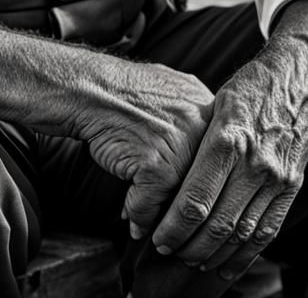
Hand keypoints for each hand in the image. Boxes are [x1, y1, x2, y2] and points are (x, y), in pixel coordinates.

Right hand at [75, 62, 215, 238]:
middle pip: (204, 181)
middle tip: (168, 220)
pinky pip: (150, 208)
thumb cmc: (121, 91)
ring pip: (180, 201)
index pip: (217, 156)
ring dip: (162, 217)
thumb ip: (187, 117)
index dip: (197, 178)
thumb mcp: (168, 89)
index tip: (182, 190)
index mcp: (208, 104)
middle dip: (183, 204)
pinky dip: (137, 214)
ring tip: (144, 218)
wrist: (89, 87)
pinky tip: (127, 211)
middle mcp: (203, 125)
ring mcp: (182, 146)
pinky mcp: (158, 167)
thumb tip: (192, 158)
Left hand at [147, 37, 307, 283]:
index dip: (174, 227)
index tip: (158, 237)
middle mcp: (254, 162)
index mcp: (227, 139)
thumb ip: (196, 141)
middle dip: (190, 245)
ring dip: (216, 255)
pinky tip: (229, 264)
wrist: (299, 74)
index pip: (196, 199)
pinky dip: (247, 254)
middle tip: (171, 252)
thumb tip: (164, 174)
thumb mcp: (214, 103)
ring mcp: (276, 177)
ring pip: (243, 233)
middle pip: (218, 223)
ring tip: (194, 261)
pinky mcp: (293, 184)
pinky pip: (269, 229)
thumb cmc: (249, 86)